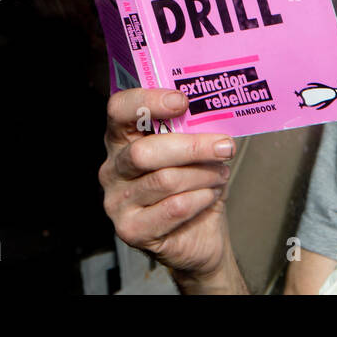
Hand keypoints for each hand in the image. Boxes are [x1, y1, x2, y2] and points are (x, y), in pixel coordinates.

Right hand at [99, 87, 239, 284]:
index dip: (147, 101)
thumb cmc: (192, 185)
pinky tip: (210, 195)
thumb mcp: (192, 150)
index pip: (119, 110)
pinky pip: (173, 208)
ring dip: (202, 175)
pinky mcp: (131, 230)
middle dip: (191, 147)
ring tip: (220, 174)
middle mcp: (112, 169)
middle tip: (224, 146)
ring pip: (164, 180)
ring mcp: (117, 202)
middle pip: (143, 152)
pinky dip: (200, 199)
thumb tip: (212, 108)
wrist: (199, 235)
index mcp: (122, 140)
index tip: (182, 101)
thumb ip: (191, 128)